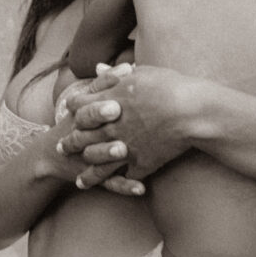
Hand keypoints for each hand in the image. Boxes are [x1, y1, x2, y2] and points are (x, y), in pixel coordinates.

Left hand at [59, 64, 198, 184]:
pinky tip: (117, 189)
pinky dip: (121, 185)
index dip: (73, 109)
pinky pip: (125, 177)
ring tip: (81, 181)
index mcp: (110, 101)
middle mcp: (111, 126)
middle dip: (70, 143)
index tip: (70, 111)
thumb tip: (98, 68)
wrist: (193, 111)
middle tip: (62, 148)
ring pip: (98, 164)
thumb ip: (116, 74)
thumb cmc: (171, 86)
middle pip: (81, 137)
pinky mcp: (141, 163)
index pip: (79, 106)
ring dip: (88, 173)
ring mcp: (124, 147)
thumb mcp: (141, 73)